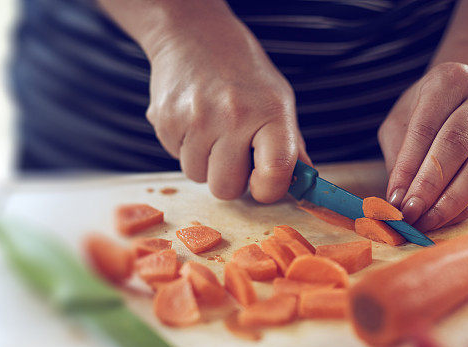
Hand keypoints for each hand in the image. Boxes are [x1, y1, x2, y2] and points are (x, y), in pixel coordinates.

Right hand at [146, 19, 308, 201]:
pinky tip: (194, 120)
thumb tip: (304, 185)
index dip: (268, 190)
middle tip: (235, 152)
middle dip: (231, 179)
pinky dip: (185, 147)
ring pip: (197, 176)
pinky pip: (175, 157)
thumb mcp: (279, 102)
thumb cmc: (245, 75)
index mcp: (270, 113)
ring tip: (213, 131)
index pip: (274, 174)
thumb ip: (291, 147)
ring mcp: (194, 118)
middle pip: (226, 189)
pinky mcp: (163, 119)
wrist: (194, 35)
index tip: (263, 183)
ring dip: (205, 163)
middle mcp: (232, 116)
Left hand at [378, 62, 467, 230]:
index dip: (409, 165)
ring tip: (427, 221)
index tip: (394, 198)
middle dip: (430, 184)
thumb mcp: (403, 120)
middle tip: (410, 212)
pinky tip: (446, 220)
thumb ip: (399, 154)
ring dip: (452, 200)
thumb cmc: (427, 111)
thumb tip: (398, 199)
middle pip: (457, 144)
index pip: (426, 126)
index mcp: (451, 80)